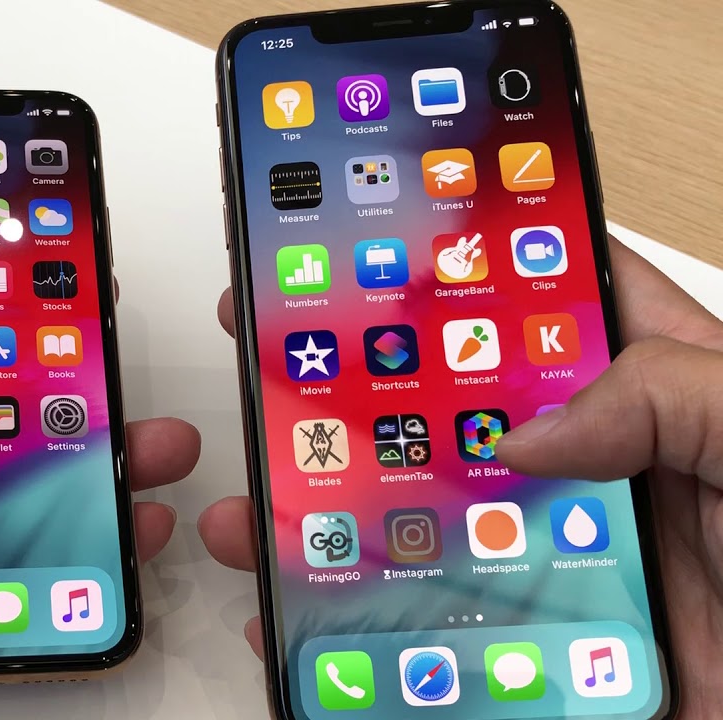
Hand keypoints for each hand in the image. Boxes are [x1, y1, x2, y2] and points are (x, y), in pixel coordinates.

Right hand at [201, 237, 720, 716]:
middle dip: (359, 398)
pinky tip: (300, 628)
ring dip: (333, 524)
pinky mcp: (547, 667)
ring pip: (428, 536)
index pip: (554, 311)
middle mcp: (599, 484)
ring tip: (256, 510)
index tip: (375, 250)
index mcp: (664, 404)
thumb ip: (679, 398)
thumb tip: (527, 432)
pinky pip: (437, 649)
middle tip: (279, 365)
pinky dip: (360, 640)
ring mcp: (565, 577)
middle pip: (458, 421)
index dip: (469, 270)